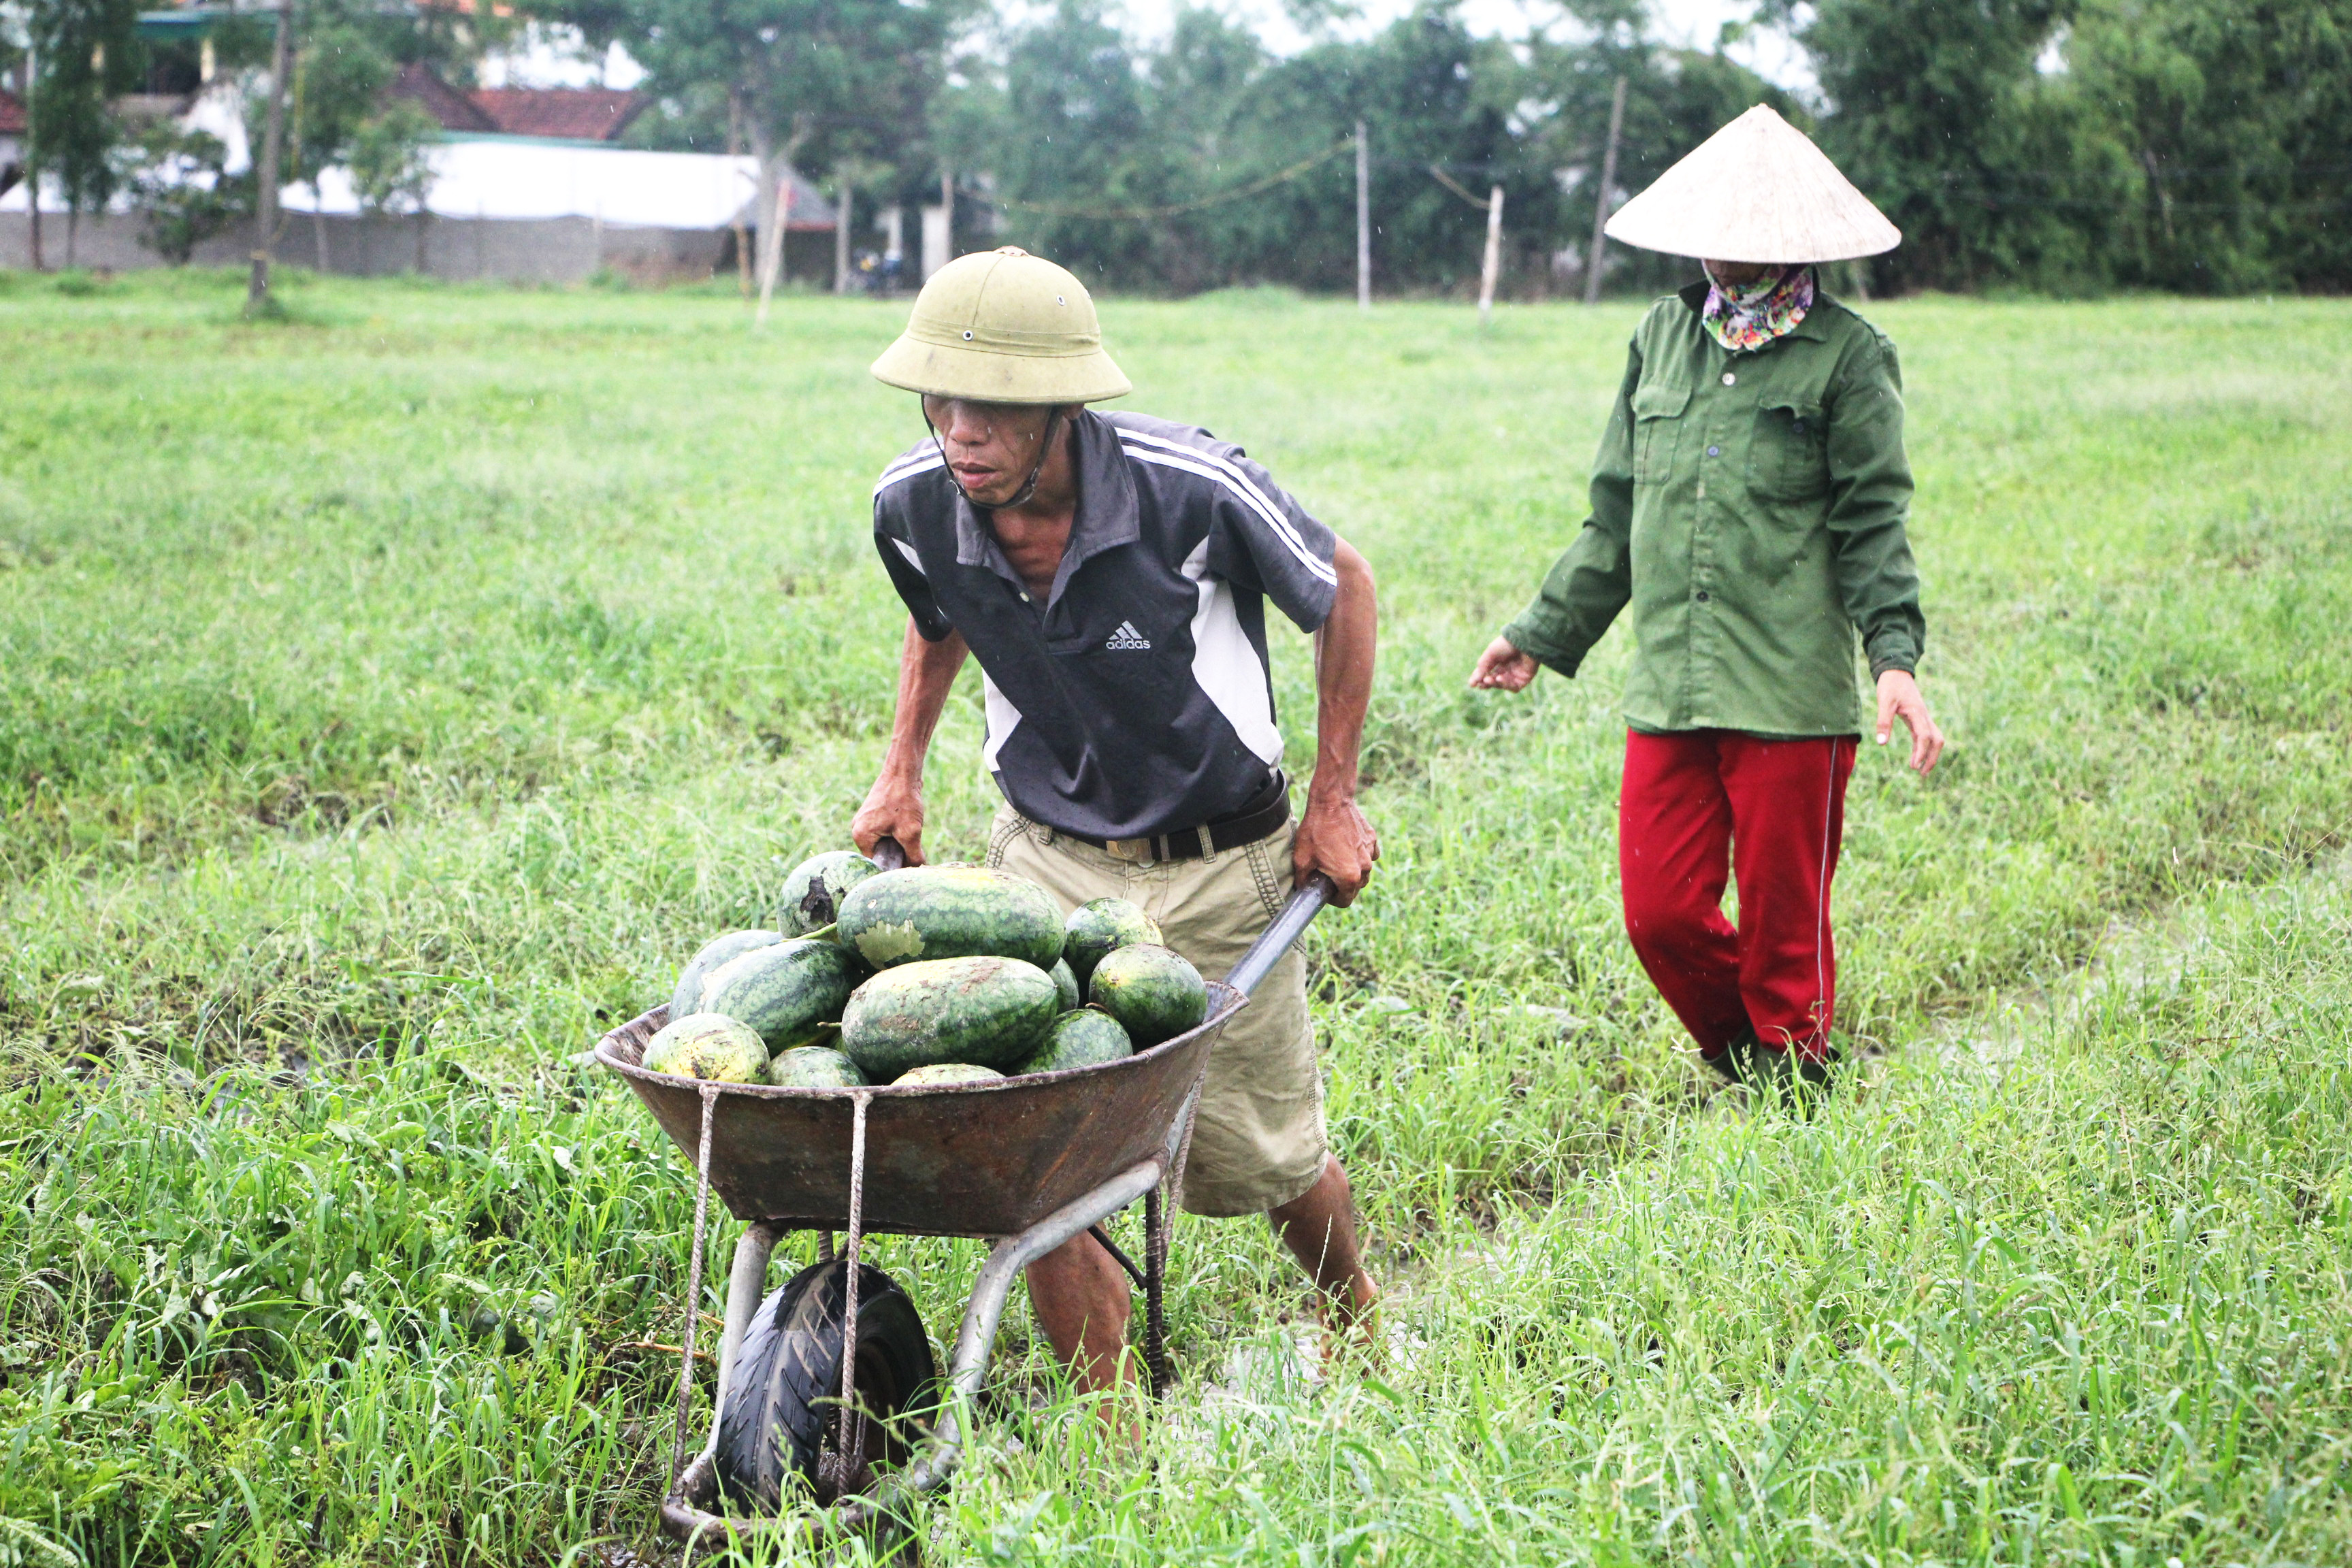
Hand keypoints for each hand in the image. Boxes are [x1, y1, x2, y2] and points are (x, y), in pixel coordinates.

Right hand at [851, 774, 926, 865]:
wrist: (903, 771)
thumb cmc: (904, 800)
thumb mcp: (910, 832)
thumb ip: (913, 855)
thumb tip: (915, 868)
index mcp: (861, 836)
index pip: (876, 863)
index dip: (893, 865)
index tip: (908, 862)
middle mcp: (858, 829)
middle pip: (880, 852)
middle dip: (897, 851)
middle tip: (912, 844)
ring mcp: (864, 820)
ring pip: (884, 841)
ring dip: (899, 840)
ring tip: (909, 830)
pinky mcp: (873, 814)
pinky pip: (885, 830)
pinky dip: (897, 830)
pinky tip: (907, 822)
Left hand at [1294, 792, 1378, 906]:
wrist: (1331, 802)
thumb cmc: (1315, 831)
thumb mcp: (1301, 860)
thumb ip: (1303, 881)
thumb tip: (1302, 891)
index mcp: (1349, 877)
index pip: (1345, 901)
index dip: (1333, 900)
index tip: (1325, 891)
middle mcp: (1364, 867)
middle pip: (1355, 888)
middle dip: (1342, 886)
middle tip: (1327, 874)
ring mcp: (1370, 853)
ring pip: (1363, 872)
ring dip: (1352, 871)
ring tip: (1336, 859)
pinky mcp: (1372, 840)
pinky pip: (1368, 856)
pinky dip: (1360, 856)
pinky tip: (1346, 847)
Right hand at [1468, 636, 1539, 691]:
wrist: (1525, 641)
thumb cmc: (1507, 644)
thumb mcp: (1490, 654)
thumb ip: (1482, 667)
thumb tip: (1472, 683)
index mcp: (1499, 660)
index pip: (1487, 672)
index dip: (1479, 678)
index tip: (1472, 683)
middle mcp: (1507, 668)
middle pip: (1494, 680)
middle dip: (1486, 683)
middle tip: (1481, 684)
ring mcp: (1516, 674)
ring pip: (1502, 685)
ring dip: (1494, 683)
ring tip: (1489, 679)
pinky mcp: (1524, 679)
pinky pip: (1513, 687)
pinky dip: (1505, 684)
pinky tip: (1500, 678)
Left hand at [1875, 669, 1944, 775]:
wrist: (1896, 672)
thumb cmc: (1890, 686)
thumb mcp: (1884, 703)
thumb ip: (1883, 722)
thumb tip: (1882, 743)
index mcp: (1917, 713)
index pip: (1925, 735)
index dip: (1921, 751)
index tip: (1914, 766)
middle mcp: (1924, 716)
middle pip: (1937, 740)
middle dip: (1932, 757)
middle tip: (1922, 773)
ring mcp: (1923, 718)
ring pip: (1934, 739)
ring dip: (1930, 754)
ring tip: (1920, 771)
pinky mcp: (1918, 719)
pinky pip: (1925, 736)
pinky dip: (1922, 748)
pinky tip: (1916, 758)